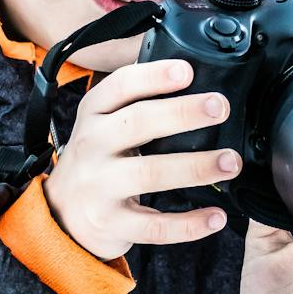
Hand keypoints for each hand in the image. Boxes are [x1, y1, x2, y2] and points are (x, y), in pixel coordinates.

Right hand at [43, 58, 239, 260]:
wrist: (62, 212)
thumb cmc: (97, 156)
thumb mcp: (103, 120)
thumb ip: (136, 99)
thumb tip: (190, 67)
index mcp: (94, 112)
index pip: (121, 86)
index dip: (154, 76)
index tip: (187, 71)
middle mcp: (92, 145)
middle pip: (138, 122)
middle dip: (183, 113)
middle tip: (221, 108)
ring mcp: (99, 186)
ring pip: (150, 174)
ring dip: (196, 167)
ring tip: (230, 162)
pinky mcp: (111, 223)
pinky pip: (154, 226)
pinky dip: (188, 224)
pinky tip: (216, 217)